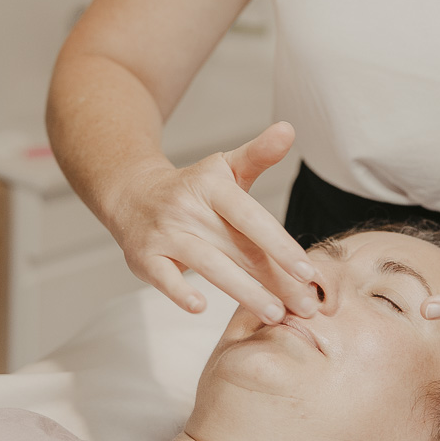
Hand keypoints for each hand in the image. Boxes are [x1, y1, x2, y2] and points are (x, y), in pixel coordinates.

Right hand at [110, 122, 319, 321]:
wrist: (133, 195)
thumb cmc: (193, 189)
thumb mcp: (224, 168)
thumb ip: (258, 154)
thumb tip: (289, 128)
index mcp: (211, 186)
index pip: (250, 216)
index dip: (279, 244)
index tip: (306, 271)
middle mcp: (187, 208)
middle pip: (237, 248)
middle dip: (274, 280)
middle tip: (304, 306)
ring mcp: (164, 233)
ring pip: (208, 265)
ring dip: (243, 291)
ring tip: (274, 313)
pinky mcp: (145, 257)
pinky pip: (163, 277)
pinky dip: (179, 291)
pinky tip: (201, 307)